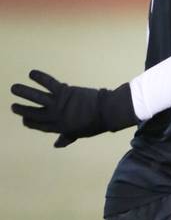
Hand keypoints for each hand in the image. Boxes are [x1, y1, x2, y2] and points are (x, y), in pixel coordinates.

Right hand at [10, 70, 135, 146]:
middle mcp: (56, 116)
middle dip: (22, 110)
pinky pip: (49, 83)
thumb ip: (67, 137)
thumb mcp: (80, 133)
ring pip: (37, 97)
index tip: (23, 119)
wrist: (107, 111)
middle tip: (13, 106)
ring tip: (13, 88)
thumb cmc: (95, 123)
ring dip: (24, 92)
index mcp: (59, 127)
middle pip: (34, 113)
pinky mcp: (65, 91)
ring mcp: (59, 104)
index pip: (39, 126)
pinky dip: (40, 77)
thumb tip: (56, 145)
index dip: (30, 122)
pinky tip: (31, 73)